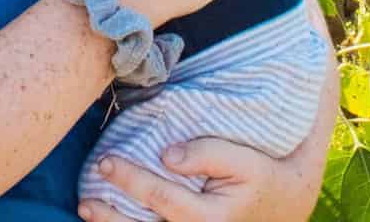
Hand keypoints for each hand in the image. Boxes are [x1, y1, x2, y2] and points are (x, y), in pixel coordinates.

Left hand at [78, 139, 302, 221]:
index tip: (105, 162)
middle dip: (111, 215)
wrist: (283, 203)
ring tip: (87, 211)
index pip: (161, 197)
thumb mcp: (244, 160)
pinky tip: (110, 221)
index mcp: (211, 218)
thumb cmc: (260, 176)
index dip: (130, 180)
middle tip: (86, 199)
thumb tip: (167, 155)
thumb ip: (208, 153)